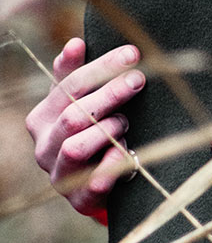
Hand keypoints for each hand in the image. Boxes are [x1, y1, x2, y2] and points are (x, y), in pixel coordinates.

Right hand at [26, 37, 144, 221]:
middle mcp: (44, 145)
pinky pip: (93, 184)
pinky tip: (127, 154)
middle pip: (74, 114)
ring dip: (107, 131)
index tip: (133, 53)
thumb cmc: (92, 130)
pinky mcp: (78, 199)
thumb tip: (75, 43)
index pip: (69, 84)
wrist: (96, 183)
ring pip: (75, 147)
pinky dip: (111, 167)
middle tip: (138, 80)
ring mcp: (59, 174)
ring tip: (127, 124)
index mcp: (43, 116)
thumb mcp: (82, 101)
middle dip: (109, 95)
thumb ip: (75, 74)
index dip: (102, 67)